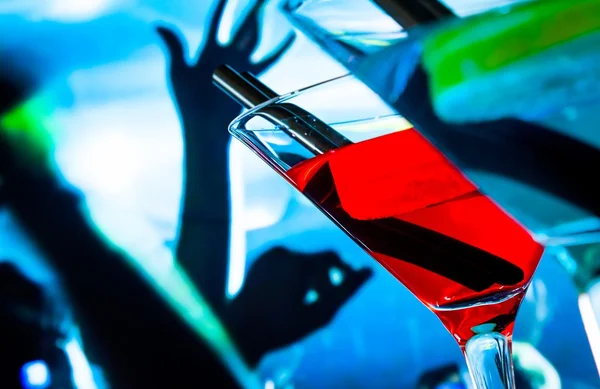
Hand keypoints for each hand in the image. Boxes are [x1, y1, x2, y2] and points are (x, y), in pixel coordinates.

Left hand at [156, 0, 294, 134]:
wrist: (206, 128)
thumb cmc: (188, 103)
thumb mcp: (178, 72)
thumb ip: (174, 46)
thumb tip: (158, 24)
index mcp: (208, 50)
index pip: (218, 19)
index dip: (225, 3)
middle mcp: (227, 54)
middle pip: (241, 24)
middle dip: (252, 7)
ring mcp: (240, 66)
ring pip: (255, 37)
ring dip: (262, 20)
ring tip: (272, 2)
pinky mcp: (251, 79)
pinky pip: (269, 60)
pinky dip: (281, 48)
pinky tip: (292, 35)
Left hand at [225, 247, 371, 365]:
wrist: (242, 329)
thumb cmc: (283, 326)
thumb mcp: (320, 314)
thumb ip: (346, 291)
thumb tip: (368, 271)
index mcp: (299, 263)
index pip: (331, 257)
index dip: (342, 270)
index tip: (344, 287)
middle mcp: (284, 252)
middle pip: (316, 260)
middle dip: (323, 278)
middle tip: (321, 300)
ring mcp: (270, 254)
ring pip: (301, 260)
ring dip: (308, 276)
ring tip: (302, 299)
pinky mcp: (262, 258)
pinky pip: (286, 261)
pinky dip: (292, 273)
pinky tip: (286, 294)